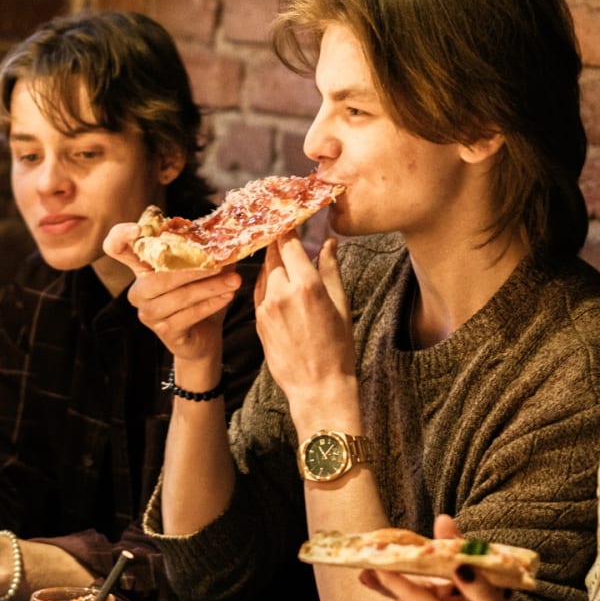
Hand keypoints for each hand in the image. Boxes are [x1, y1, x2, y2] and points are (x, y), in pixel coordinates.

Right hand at [102, 222, 240, 372]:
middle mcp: (139, 291)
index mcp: (142, 268)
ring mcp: (149, 313)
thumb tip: (223, 231)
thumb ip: (203, 248)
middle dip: (192, 270)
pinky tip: (228, 296)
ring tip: (234, 281)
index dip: (119, 238)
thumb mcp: (200, 269)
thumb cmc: (199, 295)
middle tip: (220, 263)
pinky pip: (188, 315)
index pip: (117, 249)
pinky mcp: (164, 331)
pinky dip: (210, 304)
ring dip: (209, 288)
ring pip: (177, 297)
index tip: (136, 229)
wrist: (205, 335)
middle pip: (156, 278)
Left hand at [254, 236, 356, 427]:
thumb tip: (329, 242)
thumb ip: (331, 270)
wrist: (317, 387)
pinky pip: (260, 291)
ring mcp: (265, 307)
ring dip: (272, 260)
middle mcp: (281, 293)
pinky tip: (278, 281)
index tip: (288, 213)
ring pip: (264, 271)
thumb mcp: (341, 306)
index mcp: (306, 286)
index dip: (287, 225)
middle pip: (273, 254)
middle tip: (282, 225)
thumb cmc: (337, 348)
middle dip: (278, 240)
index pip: (289, 243)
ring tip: (281, 251)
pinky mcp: (257, 320)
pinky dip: (267, 281)